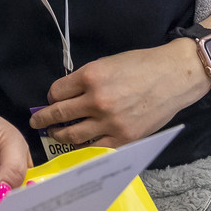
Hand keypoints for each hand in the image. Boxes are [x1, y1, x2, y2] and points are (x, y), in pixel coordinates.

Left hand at [29, 42, 207, 149]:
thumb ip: (86, 79)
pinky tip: (79, 145)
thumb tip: (67, 94)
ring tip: (54, 135)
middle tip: (36, 122)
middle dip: (44, 119)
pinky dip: (84, 148)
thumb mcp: (107, 63)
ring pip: (73, 135)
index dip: (50, 96)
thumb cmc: (142, 65)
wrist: (173, 77)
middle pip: (59, 114)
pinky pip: (95, 148)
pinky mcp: (124, 138)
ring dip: (59, 136)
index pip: (56, 92)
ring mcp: (110, 122)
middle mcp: (96, 100)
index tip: (50, 100)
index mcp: (90, 76)